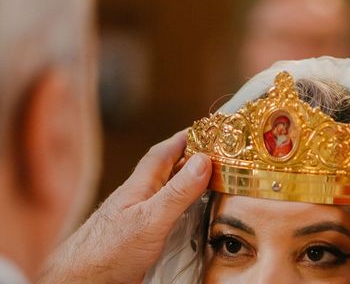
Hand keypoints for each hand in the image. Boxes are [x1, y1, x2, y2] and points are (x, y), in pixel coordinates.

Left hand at [37, 130, 211, 283]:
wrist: (81, 281)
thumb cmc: (108, 251)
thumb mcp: (150, 219)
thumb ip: (177, 191)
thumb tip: (204, 159)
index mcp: (140, 185)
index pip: (164, 152)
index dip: (185, 138)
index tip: (208, 130)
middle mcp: (140, 197)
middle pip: (168, 170)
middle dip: (192, 158)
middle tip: (218, 154)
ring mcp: (139, 217)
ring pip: (168, 191)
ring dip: (189, 183)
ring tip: (212, 180)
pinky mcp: (141, 237)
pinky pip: (167, 212)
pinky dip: (184, 207)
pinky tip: (193, 214)